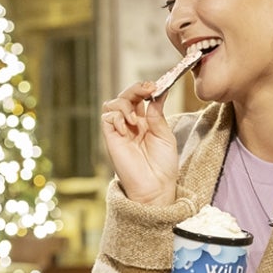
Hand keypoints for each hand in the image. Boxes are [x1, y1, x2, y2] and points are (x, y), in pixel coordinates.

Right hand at [101, 81, 179, 205]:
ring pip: (112, 104)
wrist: (156, 187)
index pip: (139, 97)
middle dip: (135, 89)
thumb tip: (158, 93)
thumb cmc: (163, 165)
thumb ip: (157, 114)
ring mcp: (120, 131)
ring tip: (135, 119)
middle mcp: (130, 124)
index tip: (156, 86)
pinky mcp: (111, 139)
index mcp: (145, 121)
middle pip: (124, 96)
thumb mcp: (165, 135)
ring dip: (124, 104)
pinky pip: (107, 118)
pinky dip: (117, 118)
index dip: (145, 88)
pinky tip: (127, 128)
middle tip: (147, 89)